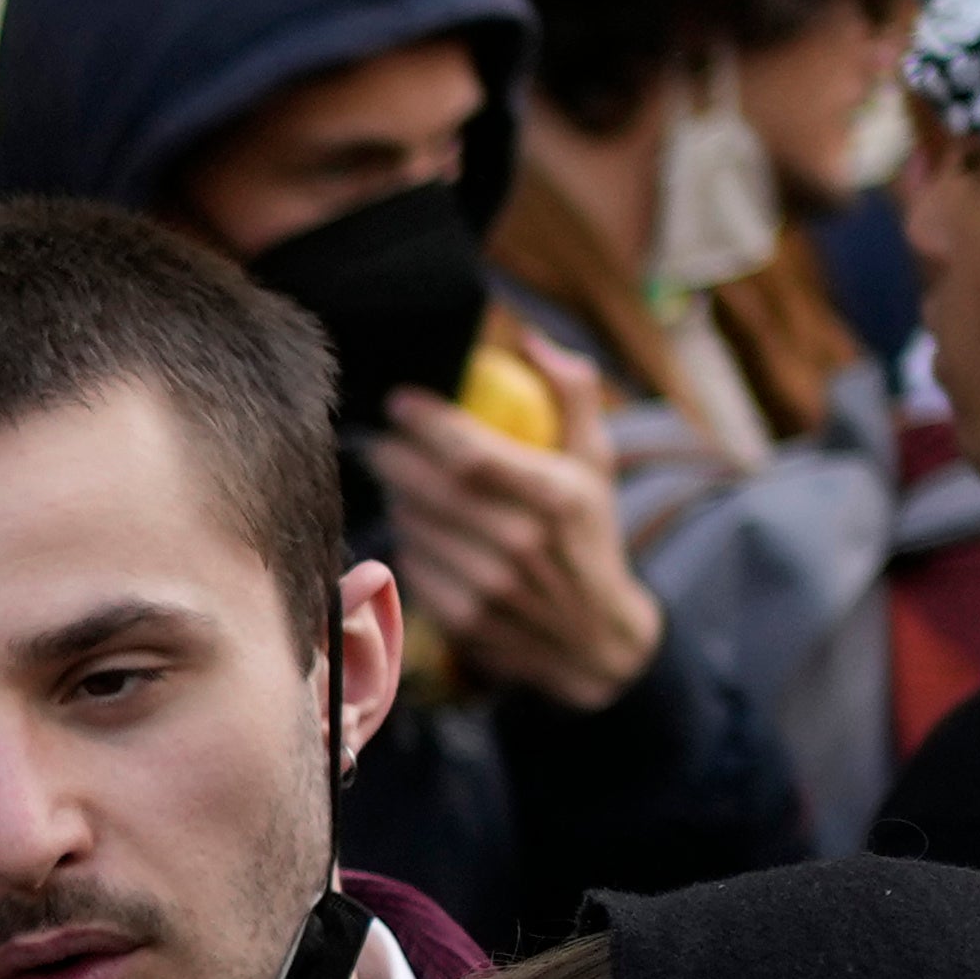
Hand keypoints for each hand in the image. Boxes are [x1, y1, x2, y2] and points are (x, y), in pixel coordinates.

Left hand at [366, 399, 663, 710]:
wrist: (597, 639)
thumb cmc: (590, 535)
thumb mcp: (597, 463)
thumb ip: (572, 394)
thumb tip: (531, 339)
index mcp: (556, 498)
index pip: (472, 453)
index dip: (426, 423)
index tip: (401, 403)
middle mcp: (522, 544)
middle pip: (432, 489)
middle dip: (395, 457)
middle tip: (382, 440)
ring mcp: (491, 588)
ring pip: (416, 525)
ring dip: (399, 497)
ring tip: (400, 482)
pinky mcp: (466, 620)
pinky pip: (414, 564)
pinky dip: (409, 541)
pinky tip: (418, 527)